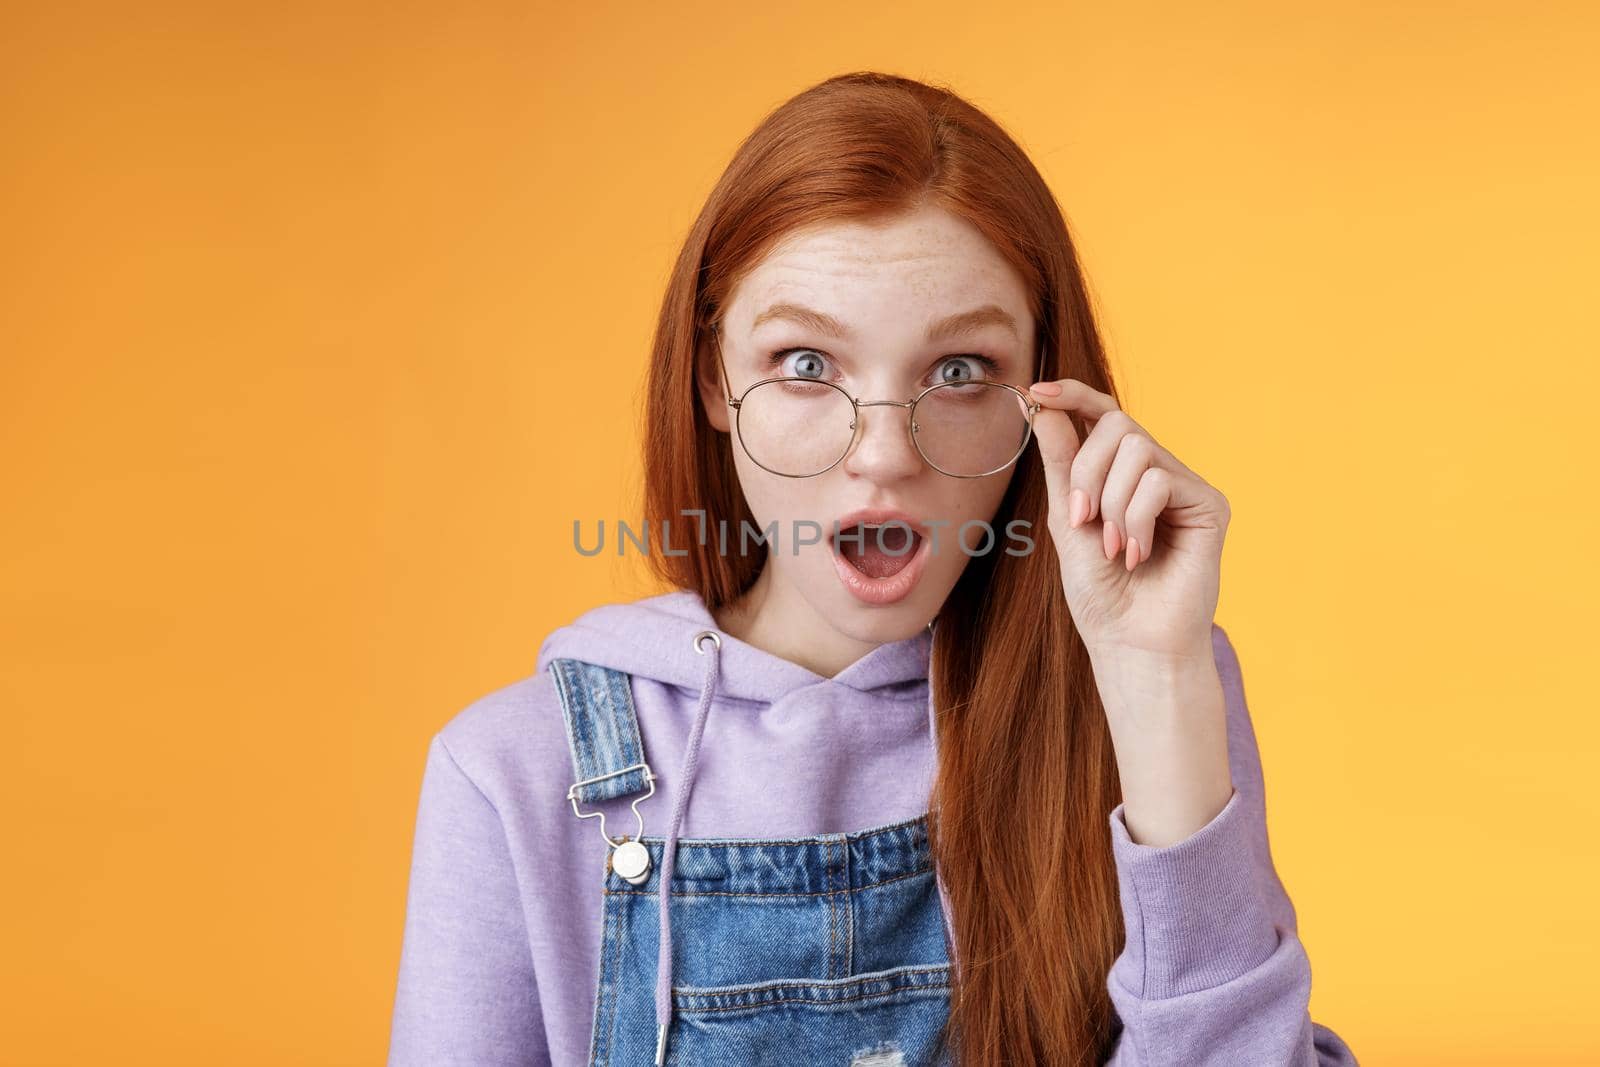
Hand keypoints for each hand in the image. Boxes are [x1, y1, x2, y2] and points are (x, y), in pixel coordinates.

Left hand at [1026, 376, 1234, 844]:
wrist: (1132, 644)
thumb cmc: (1101, 594)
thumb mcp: (1068, 521)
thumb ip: (1061, 465)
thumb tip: (1045, 406)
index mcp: (1120, 476)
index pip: (1103, 417)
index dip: (1073, 396)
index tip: (1035, 392)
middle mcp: (1156, 473)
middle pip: (1116, 424)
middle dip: (1085, 470)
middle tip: (1080, 520)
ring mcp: (1184, 487)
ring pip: (1137, 449)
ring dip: (1109, 503)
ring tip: (1114, 549)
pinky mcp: (1208, 505)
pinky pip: (1159, 480)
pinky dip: (1135, 519)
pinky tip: (1137, 555)